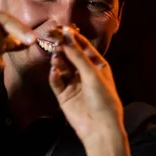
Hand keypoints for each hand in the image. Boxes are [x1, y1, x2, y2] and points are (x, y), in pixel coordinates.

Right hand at [48, 27, 123, 142]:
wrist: (100, 128)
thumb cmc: (103, 99)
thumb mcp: (92, 74)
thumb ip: (77, 56)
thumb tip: (67, 36)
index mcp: (98, 66)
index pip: (84, 47)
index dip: (73, 37)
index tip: (62, 28)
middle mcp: (85, 73)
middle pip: (70, 55)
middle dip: (62, 48)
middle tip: (52, 39)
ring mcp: (74, 84)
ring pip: (62, 67)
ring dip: (58, 61)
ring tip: (55, 57)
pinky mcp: (64, 95)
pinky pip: (56, 82)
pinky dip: (54, 76)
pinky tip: (54, 72)